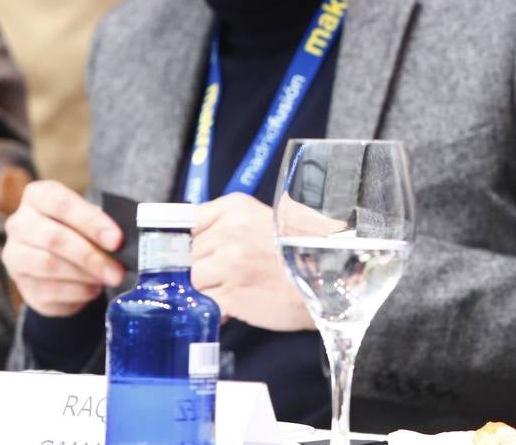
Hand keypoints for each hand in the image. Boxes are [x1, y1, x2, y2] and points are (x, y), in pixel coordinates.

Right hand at [2, 180, 124, 316]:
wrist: (62, 259)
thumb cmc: (81, 229)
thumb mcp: (92, 218)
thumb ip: (103, 225)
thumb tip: (123, 243)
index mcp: (39, 196)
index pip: (62, 204)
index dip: (91, 222)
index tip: (117, 240)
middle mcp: (19, 223)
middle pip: (54, 238)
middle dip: (91, 256)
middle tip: (118, 270)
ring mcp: (15, 255)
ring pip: (48, 266)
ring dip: (85, 275)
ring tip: (110, 278)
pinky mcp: (22, 285)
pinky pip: (49, 290)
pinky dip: (78, 291)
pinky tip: (94, 288)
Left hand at [191, 193, 311, 330]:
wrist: (332, 280)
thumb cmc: (298, 252)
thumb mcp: (261, 221)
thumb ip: (225, 225)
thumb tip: (183, 244)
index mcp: (235, 207)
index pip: (185, 222)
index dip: (183, 242)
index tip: (183, 254)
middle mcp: (230, 230)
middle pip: (185, 254)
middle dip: (198, 268)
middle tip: (223, 276)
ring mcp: (230, 262)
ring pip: (190, 279)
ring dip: (204, 290)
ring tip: (231, 290)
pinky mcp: (231, 293)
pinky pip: (203, 302)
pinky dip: (211, 308)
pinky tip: (232, 305)